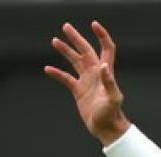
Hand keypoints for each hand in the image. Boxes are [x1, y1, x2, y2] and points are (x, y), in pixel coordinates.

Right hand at [44, 21, 130, 145]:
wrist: (106, 128)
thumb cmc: (111, 114)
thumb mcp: (113, 98)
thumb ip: (109, 82)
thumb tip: (104, 66)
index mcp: (106, 72)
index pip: (106, 49)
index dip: (102, 36)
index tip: (94, 24)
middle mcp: (96, 74)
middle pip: (86, 51)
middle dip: (76, 38)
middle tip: (66, 26)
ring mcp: (87, 81)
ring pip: (75, 61)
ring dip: (66, 51)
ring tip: (55, 41)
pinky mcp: (79, 91)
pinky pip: (66, 79)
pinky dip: (57, 73)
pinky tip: (48, 69)